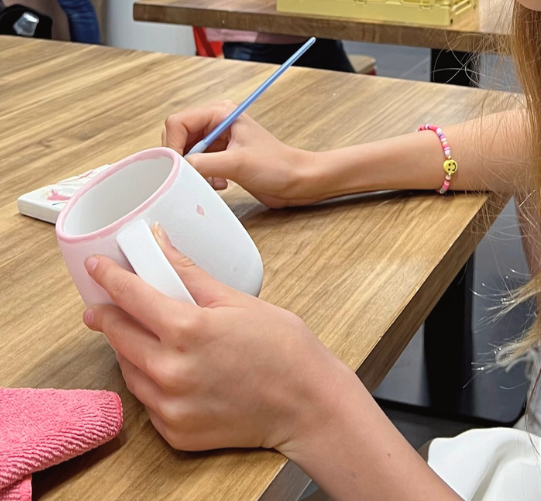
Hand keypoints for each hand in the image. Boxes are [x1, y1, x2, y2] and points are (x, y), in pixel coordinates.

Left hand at [83, 224, 348, 452]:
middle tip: (106, 302)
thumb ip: (190, 274)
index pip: (130, 296)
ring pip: (128, 368)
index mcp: (187, 330)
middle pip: (118, 334)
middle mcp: (170, 370)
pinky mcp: (175, 432)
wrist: (307, 403)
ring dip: (128, 347)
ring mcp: (170, 406)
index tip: (97, 267)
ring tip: (144, 333)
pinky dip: (149, 379)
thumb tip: (162, 244)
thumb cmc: (283, 348)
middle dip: (108, 314)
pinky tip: (167, 367)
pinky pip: (146, 399)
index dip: (110, 278)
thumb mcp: (237, 300)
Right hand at [162, 101, 319, 207]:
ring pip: (187, 154)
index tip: (177, 165)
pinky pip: (197, 167)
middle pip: (178, 138)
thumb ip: (203, 163)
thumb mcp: (237, 163)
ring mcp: (219, 142)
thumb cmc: (278, 165)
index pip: (178, 122)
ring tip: (212, 180)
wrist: (297, 181)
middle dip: (183, 159)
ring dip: (193, 171)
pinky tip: (220, 184)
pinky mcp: (222, 159)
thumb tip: (177, 166)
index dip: (172, 144)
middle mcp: (217, 125)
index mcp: (221, 114)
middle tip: (194, 174)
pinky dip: (202, 177)